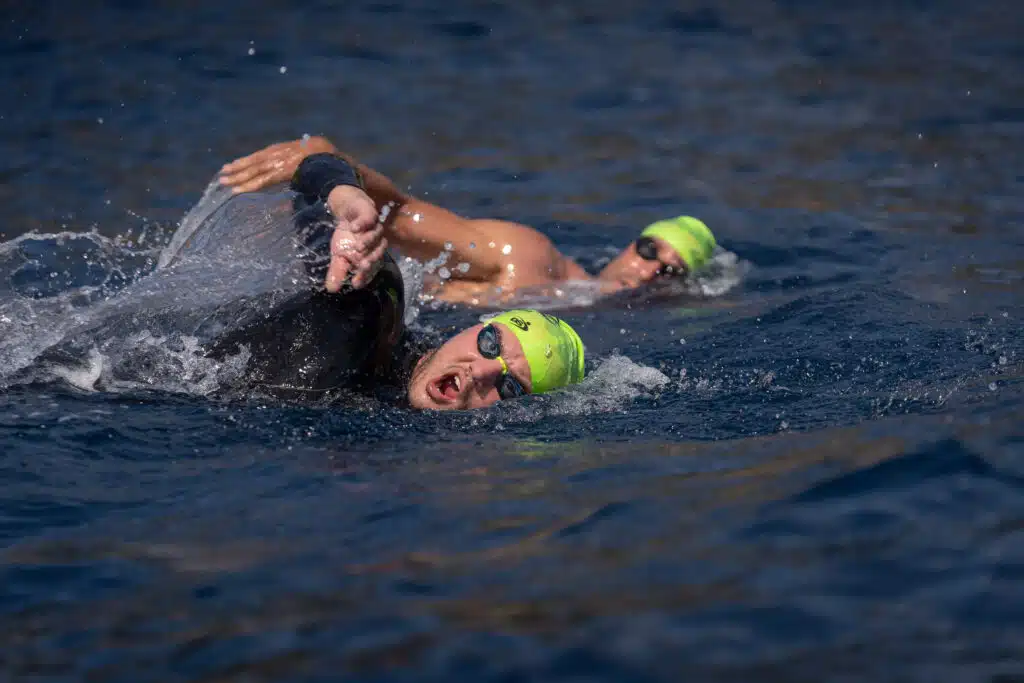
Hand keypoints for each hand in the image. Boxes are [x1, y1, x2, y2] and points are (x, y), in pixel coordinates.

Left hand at [219, 136, 336, 193]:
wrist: (328, 153)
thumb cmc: (325, 156)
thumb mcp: (310, 155)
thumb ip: (301, 161)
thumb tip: (300, 171)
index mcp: (282, 149)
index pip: (260, 156)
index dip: (247, 161)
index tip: (234, 165)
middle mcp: (276, 154)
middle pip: (253, 162)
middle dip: (237, 168)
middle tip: (222, 173)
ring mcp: (277, 162)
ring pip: (253, 171)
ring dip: (237, 177)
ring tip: (223, 182)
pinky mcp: (280, 172)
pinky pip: (261, 181)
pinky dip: (248, 186)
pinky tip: (236, 190)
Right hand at [325, 185, 387, 291]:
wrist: (346, 210)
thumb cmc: (346, 236)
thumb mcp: (338, 255)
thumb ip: (337, 271)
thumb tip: (330, 289)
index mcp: (369, 256)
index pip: (370, 268)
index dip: (364, 276)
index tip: (356, 283)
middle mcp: (376, 244)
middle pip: (377, 253)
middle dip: (370, 260)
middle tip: (362, 265)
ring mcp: (374, 228)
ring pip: (376, 236)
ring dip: (367, 242)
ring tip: (357, 247)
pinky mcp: (370, 214)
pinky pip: (368, 219)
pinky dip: (362, 223)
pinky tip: (353, 228)